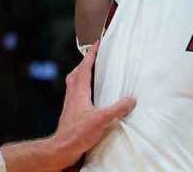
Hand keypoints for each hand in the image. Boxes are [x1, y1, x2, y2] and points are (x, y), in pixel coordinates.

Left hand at [47, 41, 134, 167]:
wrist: (61, 148)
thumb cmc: (77, 133)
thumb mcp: (101, 119)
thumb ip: (117, 109)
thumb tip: (131, 100)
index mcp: (79, 91)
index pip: (84, 67)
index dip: (91, 55)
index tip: (97, 44)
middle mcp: (73, 95)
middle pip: (76, 73)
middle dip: (84, 63)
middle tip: (93, 57)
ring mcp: (70, 104)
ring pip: (74, 83)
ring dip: (81, 75)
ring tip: (90, 74)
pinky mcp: (71, 114)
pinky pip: (75, 94)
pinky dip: (82, 89)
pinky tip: (89, 98)